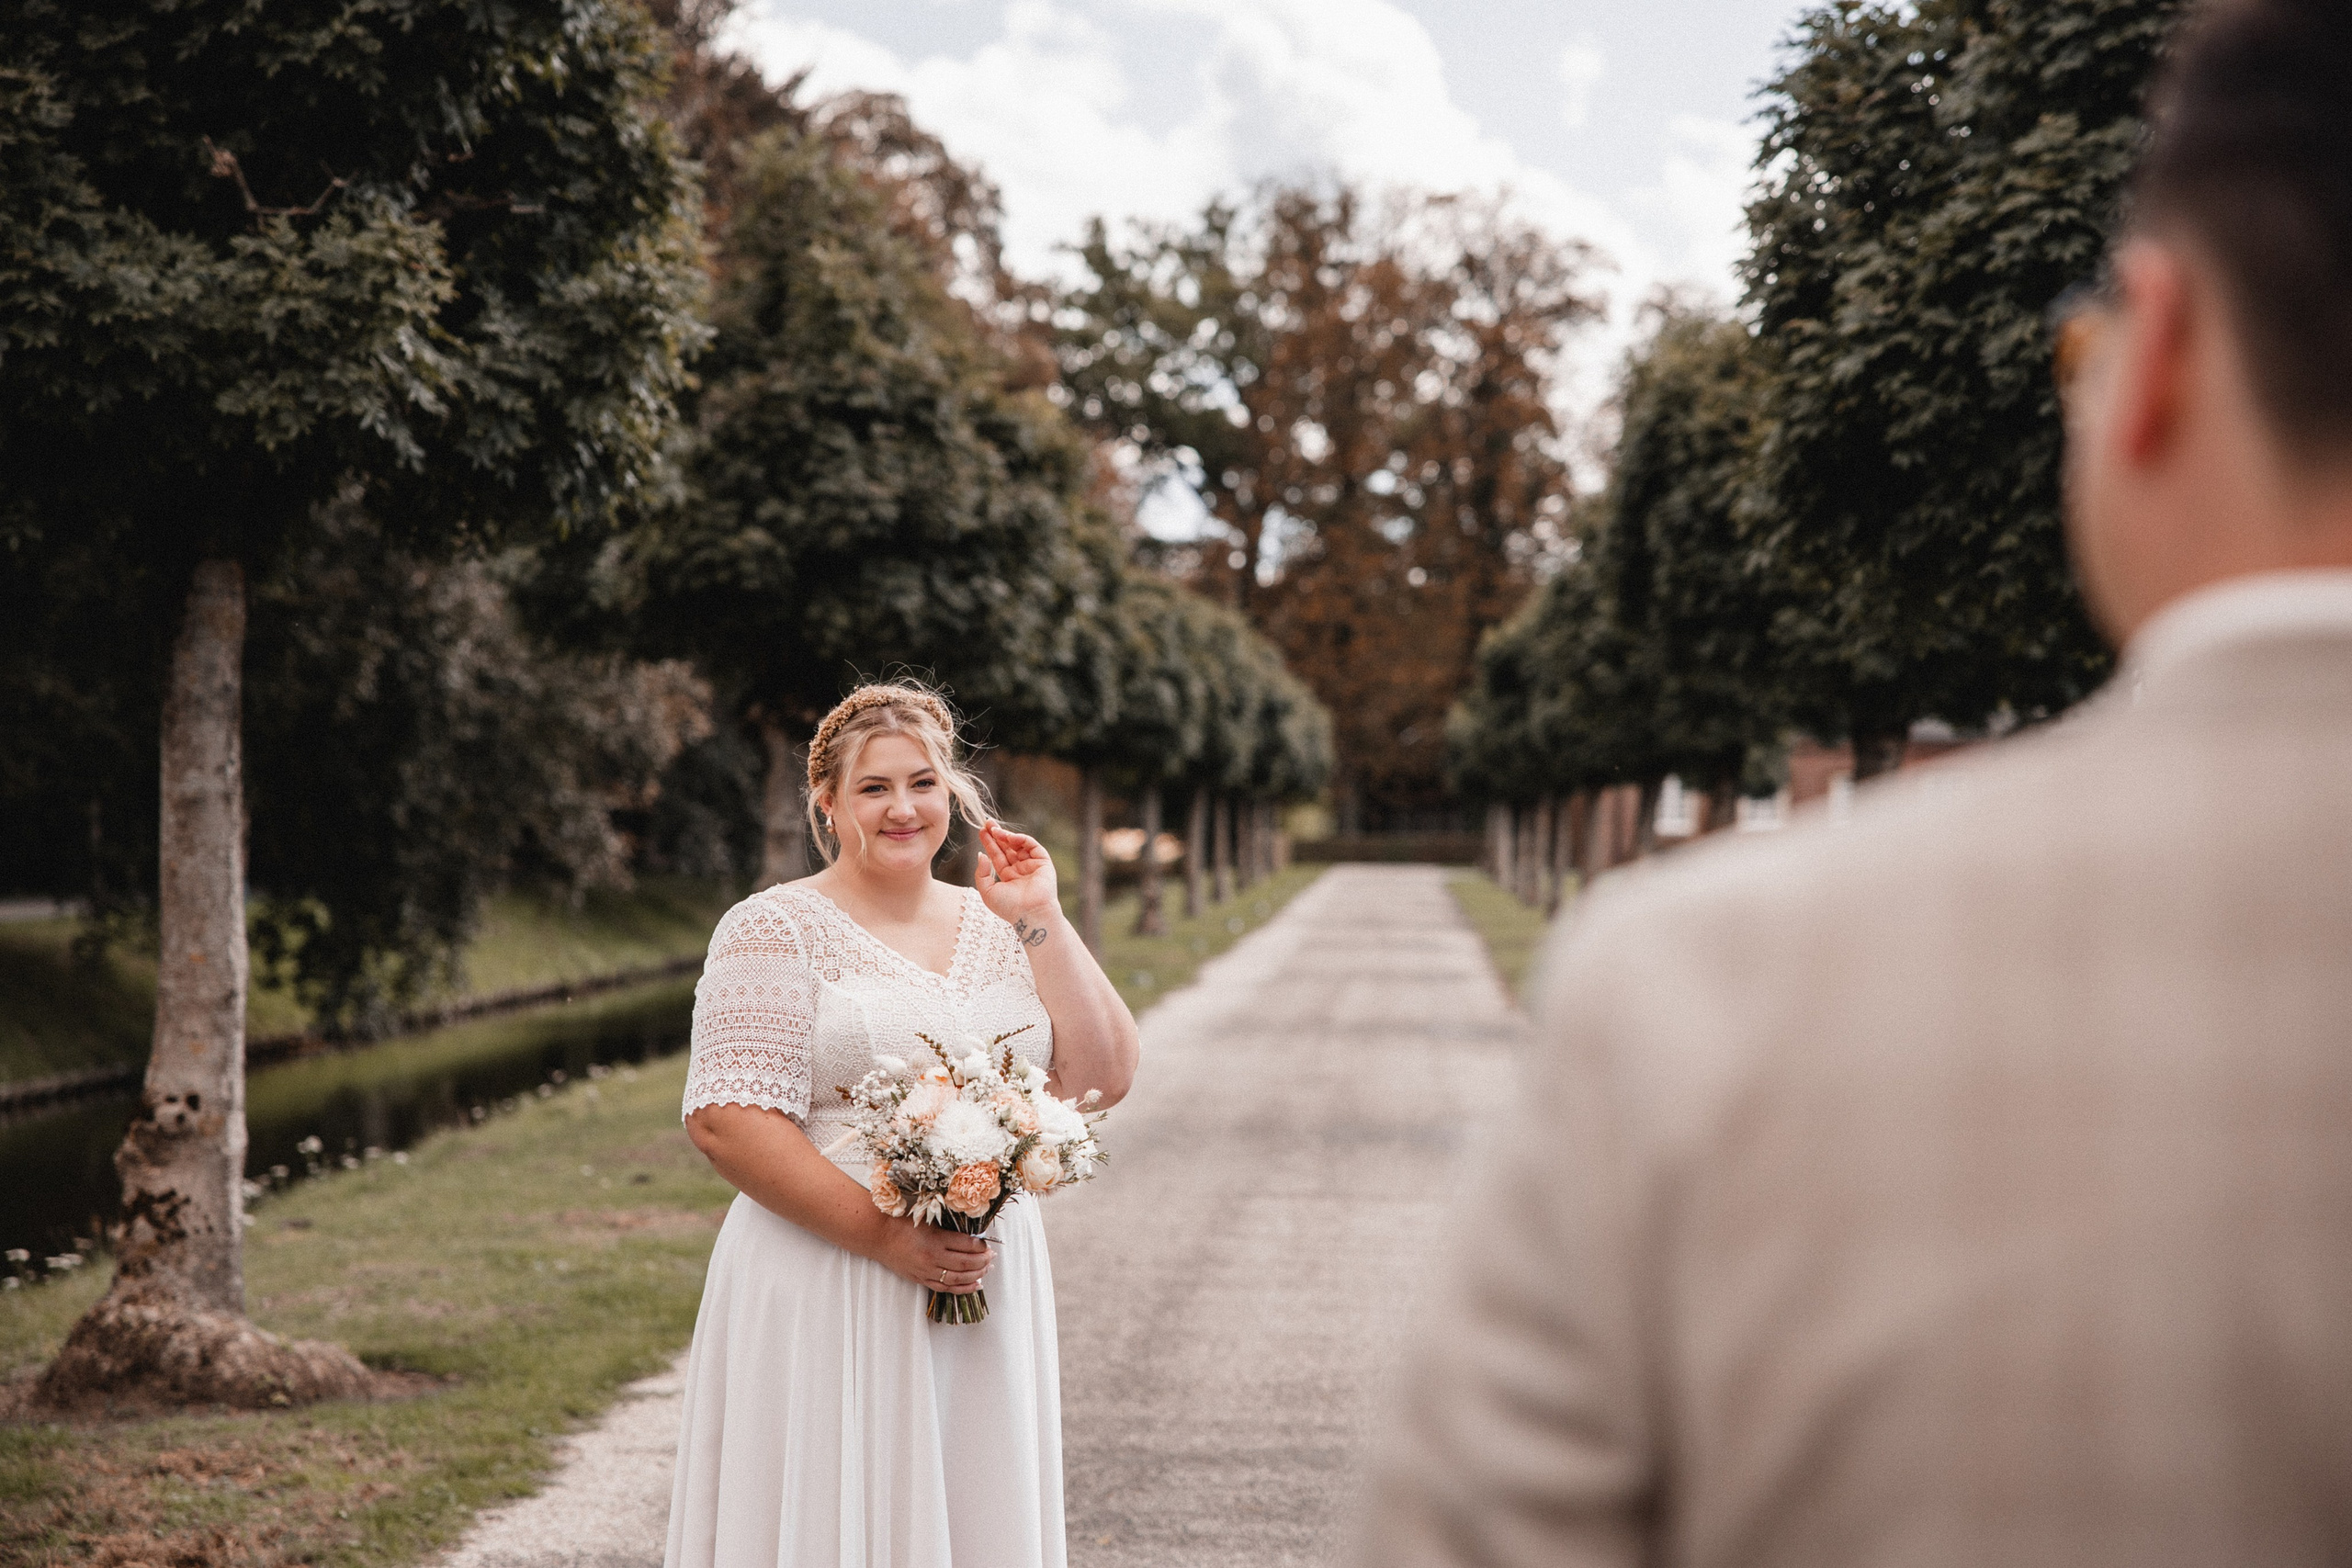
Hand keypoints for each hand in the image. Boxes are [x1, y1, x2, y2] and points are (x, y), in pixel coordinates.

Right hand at [876, 1216, 992, 1294]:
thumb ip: (948, 1230)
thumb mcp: (928, 1221)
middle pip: (965, 1263)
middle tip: (992, 1257)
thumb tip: (971, 1237)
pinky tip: (975, 1285)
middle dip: (982, 1261)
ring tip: (987, 1270)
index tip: (987, 1244)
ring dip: (976, 1275)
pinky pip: (945, 1288)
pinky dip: (962, 1288)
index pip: (966, 1244)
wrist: (879, 1237)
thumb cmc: (902, 1225)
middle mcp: (932, 1257)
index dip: (980, 1246)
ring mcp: (927, 1271)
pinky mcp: (921, 1279)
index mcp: (935, 1239)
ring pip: (958, 1278)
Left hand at [975, 821, 1059, 938]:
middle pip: (1007, 847)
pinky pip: (1033, 846)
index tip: (982, 831)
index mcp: (1008, 877)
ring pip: (1019, 845)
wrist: (1030, 914)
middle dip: (997, 835)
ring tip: (995, 830)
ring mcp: (1032, 866)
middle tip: (987, 823)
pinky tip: (1010, 837)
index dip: (990, 843)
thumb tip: (981, 855)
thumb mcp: (987, 892)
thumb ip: (981, 874)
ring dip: (1007, 836)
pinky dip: (1022, 839)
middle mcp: (1020, 870)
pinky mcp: (1043, 863)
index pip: (997, 855)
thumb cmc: (1009, 907)